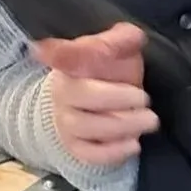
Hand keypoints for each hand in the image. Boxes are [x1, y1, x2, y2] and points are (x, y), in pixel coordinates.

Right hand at [33, 21, 156, 167]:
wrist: (101, 104)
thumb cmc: (110, 72)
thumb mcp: (119, 49)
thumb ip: (125, 40)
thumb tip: (132, 36)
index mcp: (70, 63)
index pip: (61, 55)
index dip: (54, 52)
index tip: (41, 50)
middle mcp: (61, 92)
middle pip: (83, 95)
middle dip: (117, 98)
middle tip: (144, 99)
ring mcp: (64, 121)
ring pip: (87, 127)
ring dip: (122, 125)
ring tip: (149, 120)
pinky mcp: (75, 147)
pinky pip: (88, 154)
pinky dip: (113, 151)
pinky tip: (133, 143)